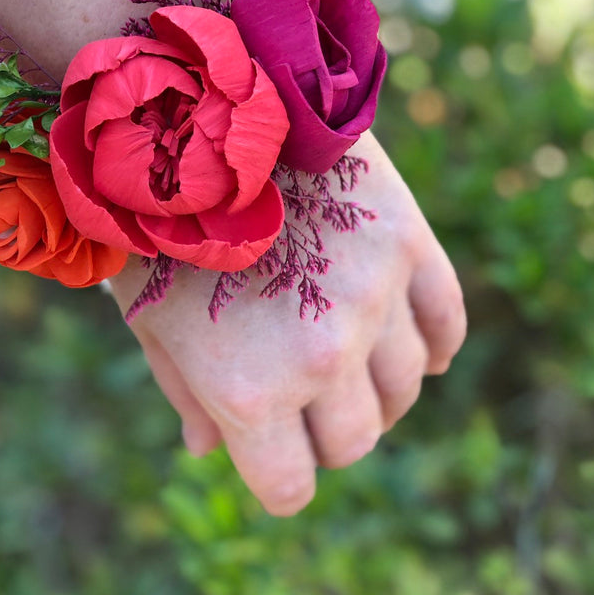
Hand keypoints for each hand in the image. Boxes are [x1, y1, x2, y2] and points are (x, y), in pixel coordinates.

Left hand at [108, 131, 465, 515]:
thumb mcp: (147, 318)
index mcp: (249, 389)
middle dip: (325, 437)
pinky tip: (413, 346)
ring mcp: (373, 297)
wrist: (195, 106)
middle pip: (355, 442)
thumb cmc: (154, 219)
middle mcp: (321, 355)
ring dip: (377, 392)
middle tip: (303, 405)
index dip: (279, 480)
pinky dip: (434, 345)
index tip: (273, 459)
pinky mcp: (406, 241)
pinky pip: (446, 322)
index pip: (290, 487)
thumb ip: (184, 392)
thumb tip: (208, 450)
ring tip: (348, 366)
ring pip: (405, 390)